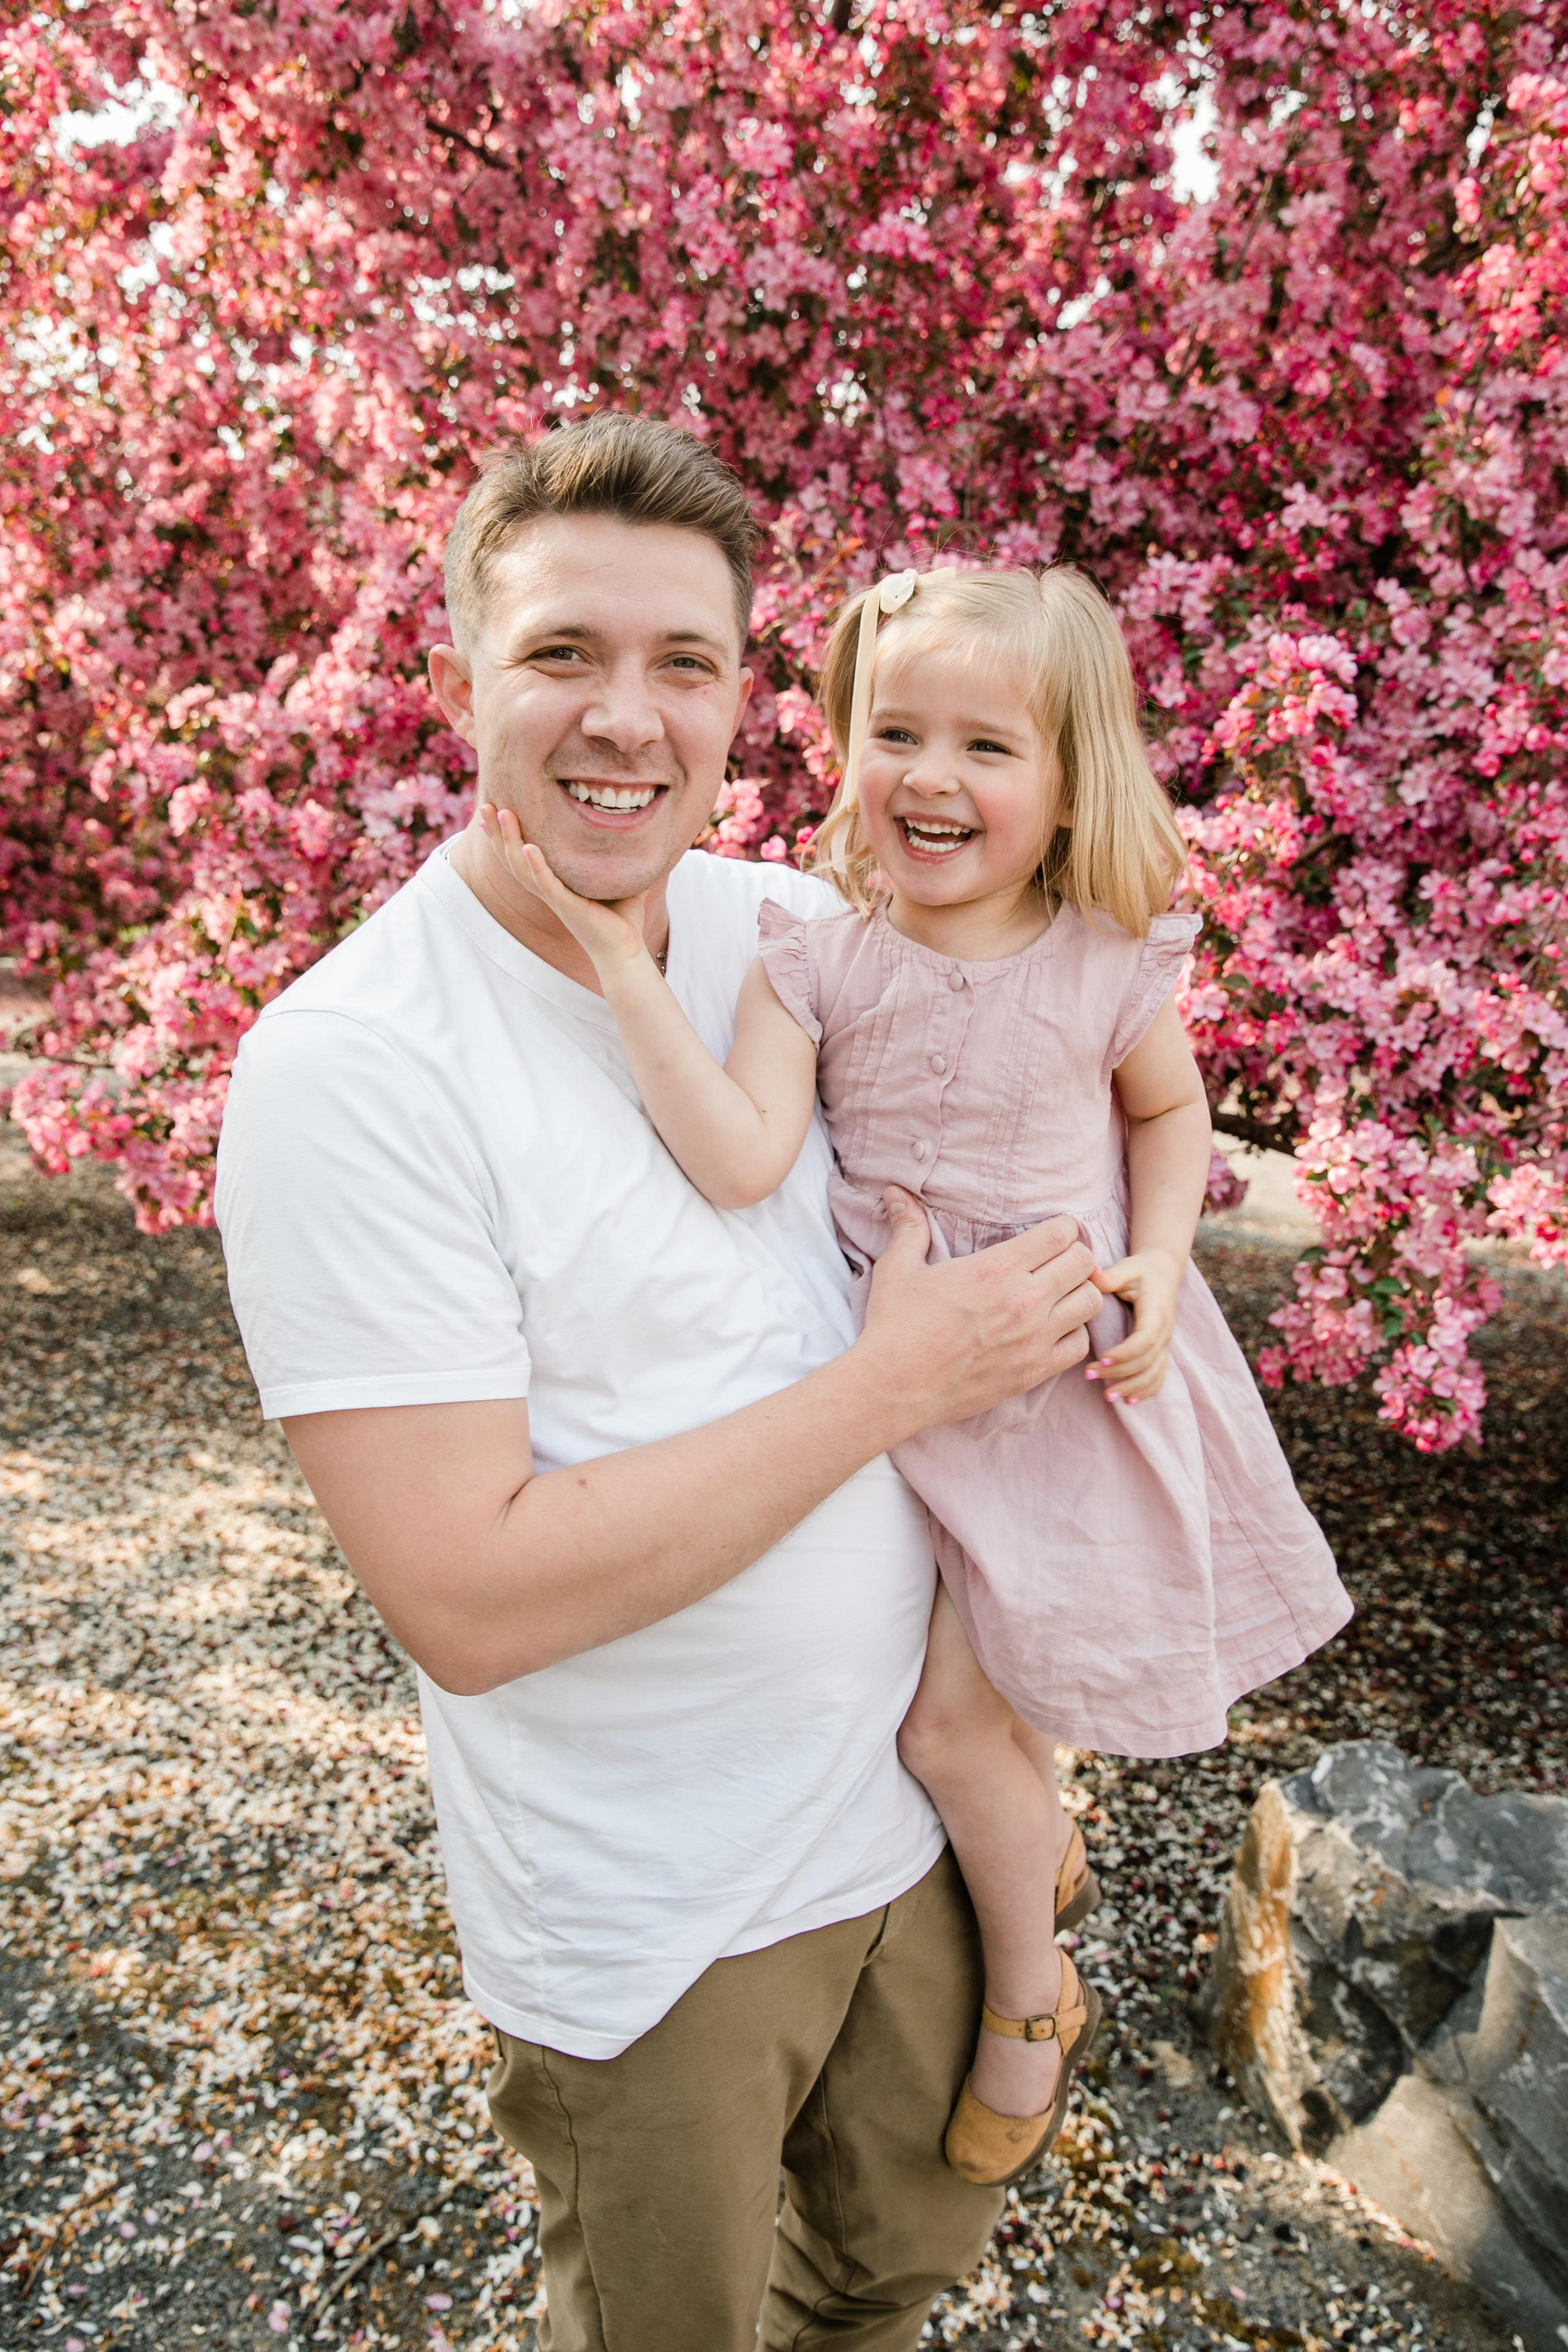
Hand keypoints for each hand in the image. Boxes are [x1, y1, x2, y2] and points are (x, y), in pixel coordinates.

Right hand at [478, 802, 651, 979]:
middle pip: (511, 858)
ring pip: (521, 868)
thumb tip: (641, 829)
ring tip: (502, 813)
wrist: (627, 951)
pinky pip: (546, 885)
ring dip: (510, 841)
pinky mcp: (567, 907)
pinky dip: (536, 866)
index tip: (494, 810)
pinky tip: (528, 847)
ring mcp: (555, 899)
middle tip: (483, 806)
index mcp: (555, 884)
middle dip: (497, 833)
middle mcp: (548, 890)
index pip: (522, 856)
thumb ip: (623, 855)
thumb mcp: (621, 880)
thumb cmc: (622, 920)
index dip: (505, 836)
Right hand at [859, 1188, 1099, 1437]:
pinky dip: (1072, 1335)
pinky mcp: (1035, 1371)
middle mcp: (1025, 1300)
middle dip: (1073, 1256)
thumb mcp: (899, 1269)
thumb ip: (909, 1227)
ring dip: (1078, 1294)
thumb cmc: (896, 1325)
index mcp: (997, 1268)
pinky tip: (1052, 1331)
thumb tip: (895, 1193)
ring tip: (1058, 1296)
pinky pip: (1080, 1345)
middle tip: (1055, 1264)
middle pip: (1084, 1262)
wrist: (896, 1386)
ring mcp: (1034, 1338)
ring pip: (1091, 1302)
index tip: (1048, 1237)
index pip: (1062, 1232)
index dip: (1061, 1229)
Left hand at [1087, 1249, 1182, 1401]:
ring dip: (1132, 1388)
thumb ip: (1109, 1275)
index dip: (1125, 1353)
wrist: (1163, 1272)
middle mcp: (1164, 1331)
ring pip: (1154, 1374)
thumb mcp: (1127, 1267)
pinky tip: (1128, 1401)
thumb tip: (1090, 1272)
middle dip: (1119, 1373)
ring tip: (1107, 1397)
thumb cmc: (1141, 1270)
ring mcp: (1165, 1343)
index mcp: (1156, 1312)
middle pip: (1146, 1361)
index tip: (1101, 1359)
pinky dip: (1146, 1390)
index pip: (1144, 1340)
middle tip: (1088, 1375)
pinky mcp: (1162, 1350)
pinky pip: (1159, 1376)